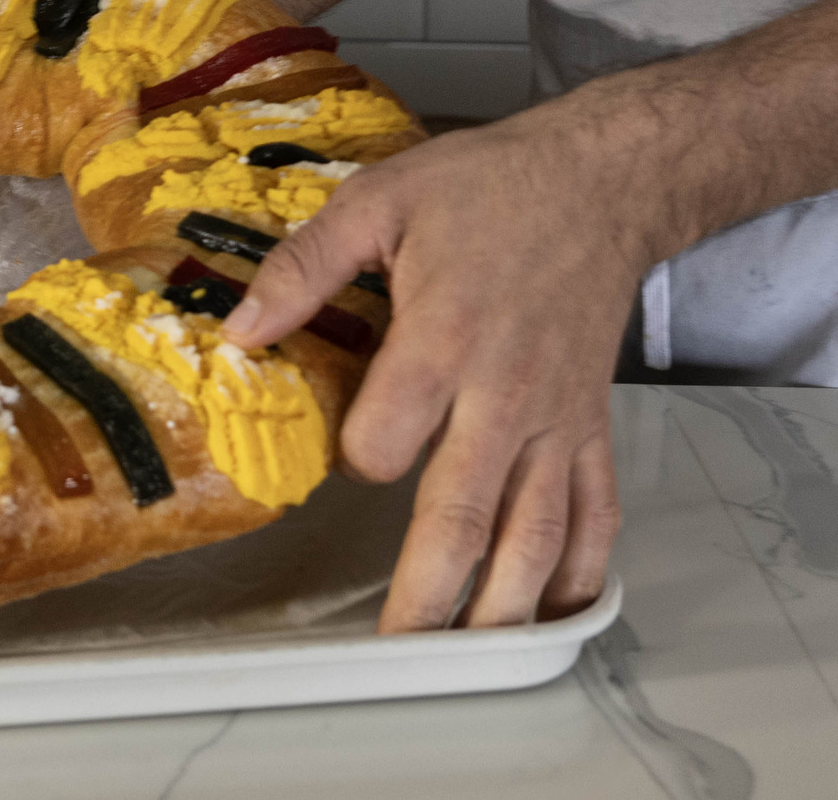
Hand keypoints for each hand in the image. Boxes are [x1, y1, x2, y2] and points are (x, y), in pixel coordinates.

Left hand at [222, 105, 656, 630]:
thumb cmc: (489, 188)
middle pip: (465, 513)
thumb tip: (238, 330)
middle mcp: (502, 394)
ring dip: (505, 602)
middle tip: (400, 649)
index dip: (354, 458)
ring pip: (535, 531)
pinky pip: (594, 511)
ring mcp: (554, 418)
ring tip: (472, 656)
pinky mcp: (591, 426)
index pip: (386, 441)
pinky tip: (557, 608)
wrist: (600, 182)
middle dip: (431, 592)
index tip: (343, 449)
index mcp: (442, 340)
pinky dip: (581, 568)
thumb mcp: (382, 199)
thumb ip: (306, 265)